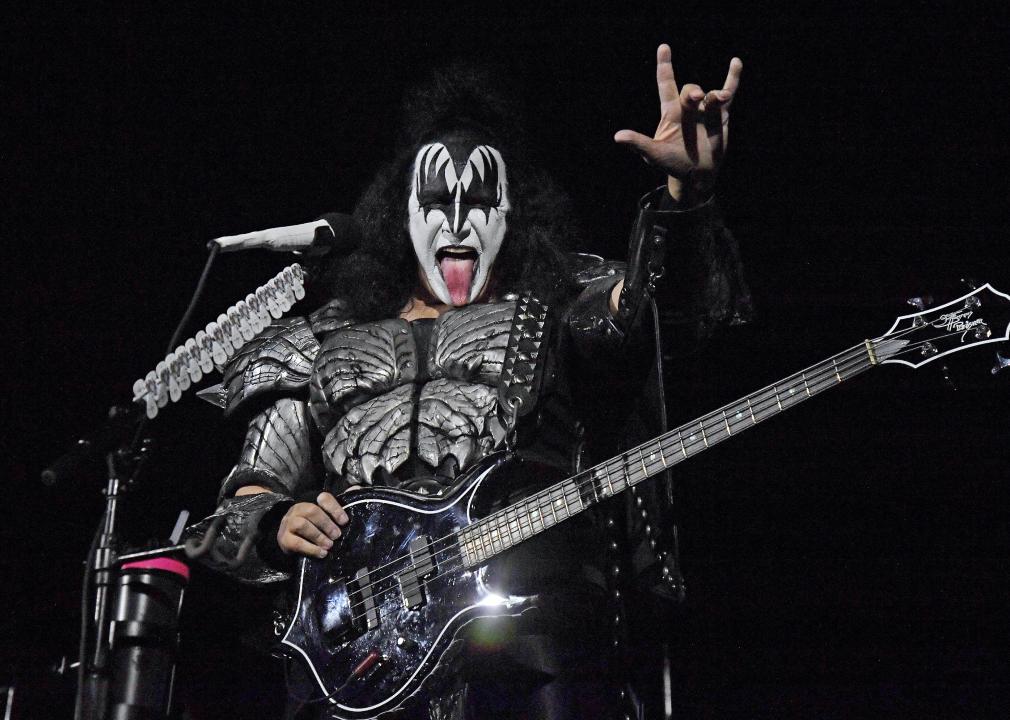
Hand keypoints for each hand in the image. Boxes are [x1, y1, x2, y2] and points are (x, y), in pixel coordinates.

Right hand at [277, 491, 349, 558]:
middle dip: (327, 524)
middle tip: (337, 535)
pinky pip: (297, 543)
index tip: (344, 521)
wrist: (288, 540)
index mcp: (310, 501)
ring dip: (318, 536)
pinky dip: (311, 549)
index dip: (335, 509)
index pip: (323, 498)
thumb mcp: (323, 516)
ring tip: (329, 545)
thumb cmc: (312, 527)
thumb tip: (356, 489)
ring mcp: (288, 523)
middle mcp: (297, 509)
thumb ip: (337, 507)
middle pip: (312, 511)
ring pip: (302, 525)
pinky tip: (322, 553)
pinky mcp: (284, 539)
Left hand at [615, 44, 741, 203]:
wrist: (696, 175)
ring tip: (721, 98)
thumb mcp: (654, 154)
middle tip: (697, 98)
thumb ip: (638, 143)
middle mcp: (688, 108)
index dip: (665, 67)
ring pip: (711, 94)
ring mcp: (705, 110)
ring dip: (716, 94)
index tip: (664, 48)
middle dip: (694, 91)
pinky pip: (729, 93)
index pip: (666, 84)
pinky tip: (735, 62)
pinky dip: (732, 79)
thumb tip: (618, 137)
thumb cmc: (672, 163)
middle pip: (690, 89)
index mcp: (670, 112)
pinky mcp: (721, 116)